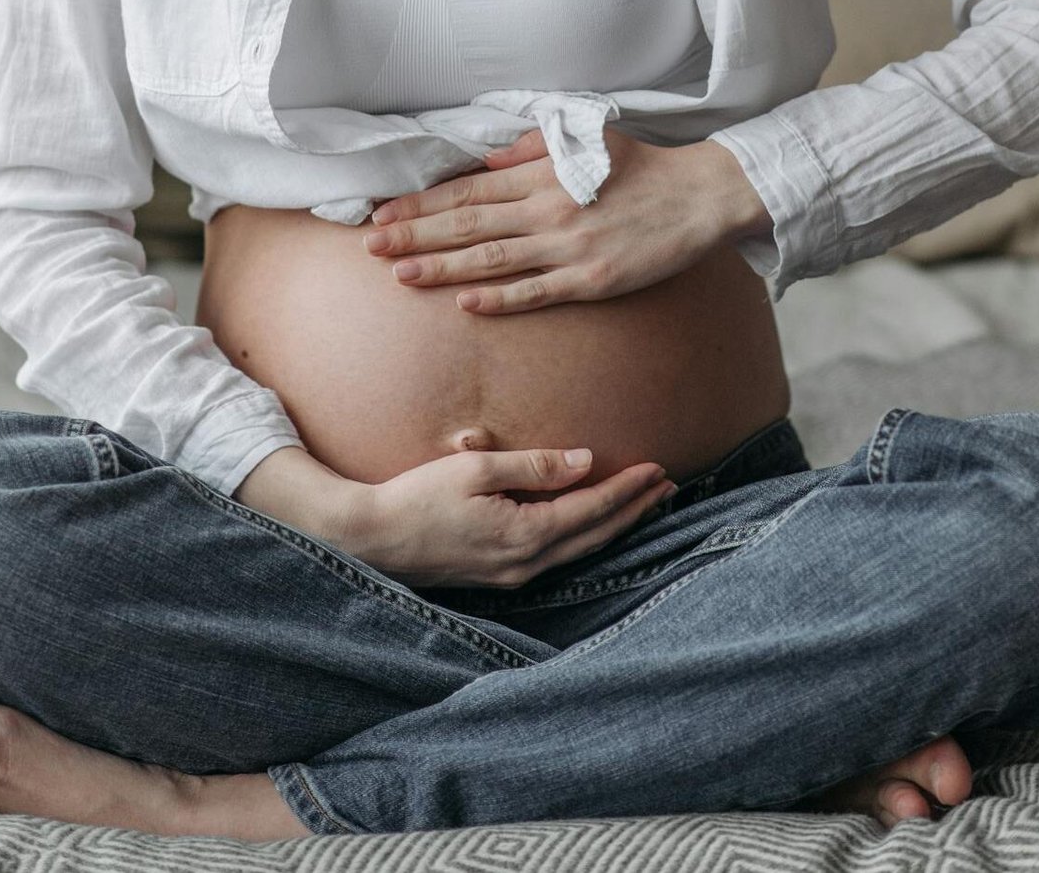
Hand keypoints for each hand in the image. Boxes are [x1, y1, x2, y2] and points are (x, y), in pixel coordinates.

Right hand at [338, 446, 677, 588]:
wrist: (370, 541)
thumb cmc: (416, 498)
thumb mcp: (475, 469)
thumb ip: (532, 465)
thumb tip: (584, 461)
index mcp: (524, 536)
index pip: (591, 509)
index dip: (628, 489)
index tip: (658, 468)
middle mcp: (526, 565)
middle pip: (595, 536)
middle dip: (634, 510)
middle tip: (668, 485)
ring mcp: (512, 576)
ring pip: (579, 550)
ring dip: (614, 525)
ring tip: (643, 503)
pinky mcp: (498, 576)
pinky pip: (557, 556)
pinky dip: (584, 536)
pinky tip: (592, 524)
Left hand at [361, 127, 732, 314]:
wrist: (699, 196)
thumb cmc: (641, 166)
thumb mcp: (583, 140)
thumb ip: (529, 148)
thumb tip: (483, 158)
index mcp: (542, 173)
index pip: (466, 189)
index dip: (420, 203)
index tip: (382, 211)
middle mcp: (547, 209)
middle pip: (467, 223)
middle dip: (414, 234)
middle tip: (370, 245)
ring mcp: (569, 247)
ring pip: (492, 259)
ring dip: (442, 267)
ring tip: (400, 274)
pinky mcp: (592, 280)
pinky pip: (537, 291)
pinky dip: (499, 299)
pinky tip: (465, 304)